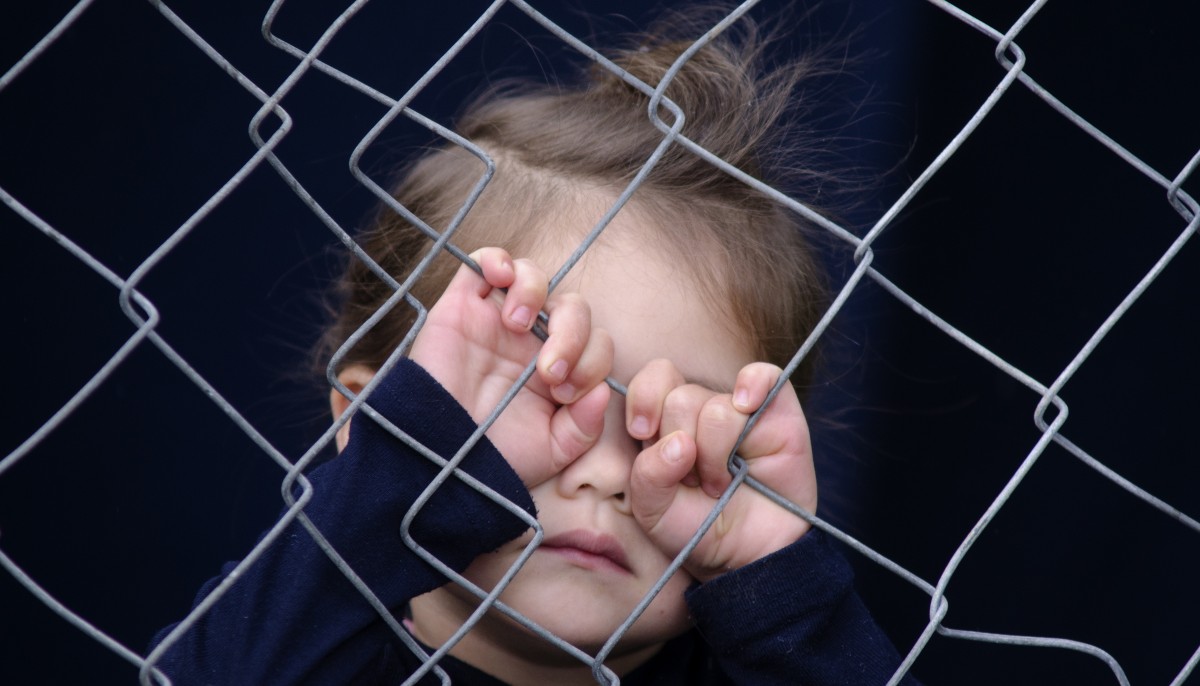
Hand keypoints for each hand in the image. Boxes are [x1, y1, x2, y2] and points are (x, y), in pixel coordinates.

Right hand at [408, 248, 614, 487]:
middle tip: (550, 371)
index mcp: (560, 371)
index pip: (597, 343)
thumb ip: (584, 426)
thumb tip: (603, 392)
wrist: (438, 458)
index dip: (593, 361)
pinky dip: (498, 259)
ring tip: (519, 326)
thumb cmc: (493, 456)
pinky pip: (484, 261)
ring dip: (537, 294)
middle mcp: (533, 342)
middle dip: (573, 336)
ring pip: (534, 277)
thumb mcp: (551, 451)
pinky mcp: (463, 306)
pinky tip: (501, 280)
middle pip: (574, 308)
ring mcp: (498, 321)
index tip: (565, 394)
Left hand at [625, 360, 815, 581]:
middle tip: (694, 482)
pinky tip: (747, 407)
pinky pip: (764, 376)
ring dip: (716, 455)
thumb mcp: (653, 512)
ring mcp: (742, 409)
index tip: (642, 433)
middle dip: (682, 444)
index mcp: (666, 422)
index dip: (643, 400)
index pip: (651, 381)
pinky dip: (753, 386)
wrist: (746, 557)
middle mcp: (703, 409)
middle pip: (681, 398)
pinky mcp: (779, 414)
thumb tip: (678, 443)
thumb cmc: (697, 530)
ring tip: (721, 483)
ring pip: (718, 407)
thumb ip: (647, 475)